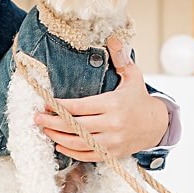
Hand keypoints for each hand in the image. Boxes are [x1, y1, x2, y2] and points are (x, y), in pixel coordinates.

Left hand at [34, 36, 168, 160]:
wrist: (157, 125)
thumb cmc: (140, 98)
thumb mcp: (133, 76)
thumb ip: (121, 57)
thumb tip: (112, 37)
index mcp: (114, 104)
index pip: (80, 106)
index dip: (60, 107)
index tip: (46, 104)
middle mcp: (112, 124)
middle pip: (75, 125)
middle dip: (53, 122)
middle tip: (37, 118)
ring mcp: (112, 141)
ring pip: (79, 142)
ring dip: (58, 137)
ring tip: (45, 130)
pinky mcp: (112, 153)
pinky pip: (87, 155)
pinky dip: (71, 152)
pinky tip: (60, 144)